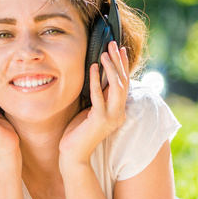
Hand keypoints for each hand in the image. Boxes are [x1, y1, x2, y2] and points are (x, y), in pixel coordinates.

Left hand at [59, 41, 129, 167]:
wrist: (73, 154)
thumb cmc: (78, 131)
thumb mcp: (90, 109)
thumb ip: (98, 96)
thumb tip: (98, 76)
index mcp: (118, 110)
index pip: (124, 83)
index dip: (123, 65)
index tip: (120, 48)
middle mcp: (118, 113)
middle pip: (124, 82)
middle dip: (119, 61)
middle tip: (114, 43)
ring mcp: (111, 117)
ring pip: (117, 87)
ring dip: (111, 68)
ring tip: (104, 52)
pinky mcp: (99, 120)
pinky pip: (99, 96)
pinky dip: (96, 80)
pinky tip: (93, 67)